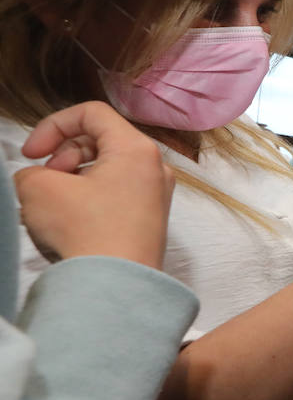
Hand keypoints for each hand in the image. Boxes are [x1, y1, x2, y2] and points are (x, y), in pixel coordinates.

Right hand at [14, 101, 172, 268]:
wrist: (116, 286)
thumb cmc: (85, 230)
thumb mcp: (39, 189)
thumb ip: (30, 172)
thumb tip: (36, 179)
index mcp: (137, 149)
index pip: (92, 113)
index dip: (53, 125)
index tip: (31, 153)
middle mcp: (154, 167)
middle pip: (100, 140)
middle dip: (61, 156)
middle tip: (44, 181)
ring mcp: (155, 195)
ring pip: (104, 170)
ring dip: (70, 180)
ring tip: (51, 207)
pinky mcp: (149, 221)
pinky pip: (113, 195)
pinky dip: (86, 199)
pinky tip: (65, 224)